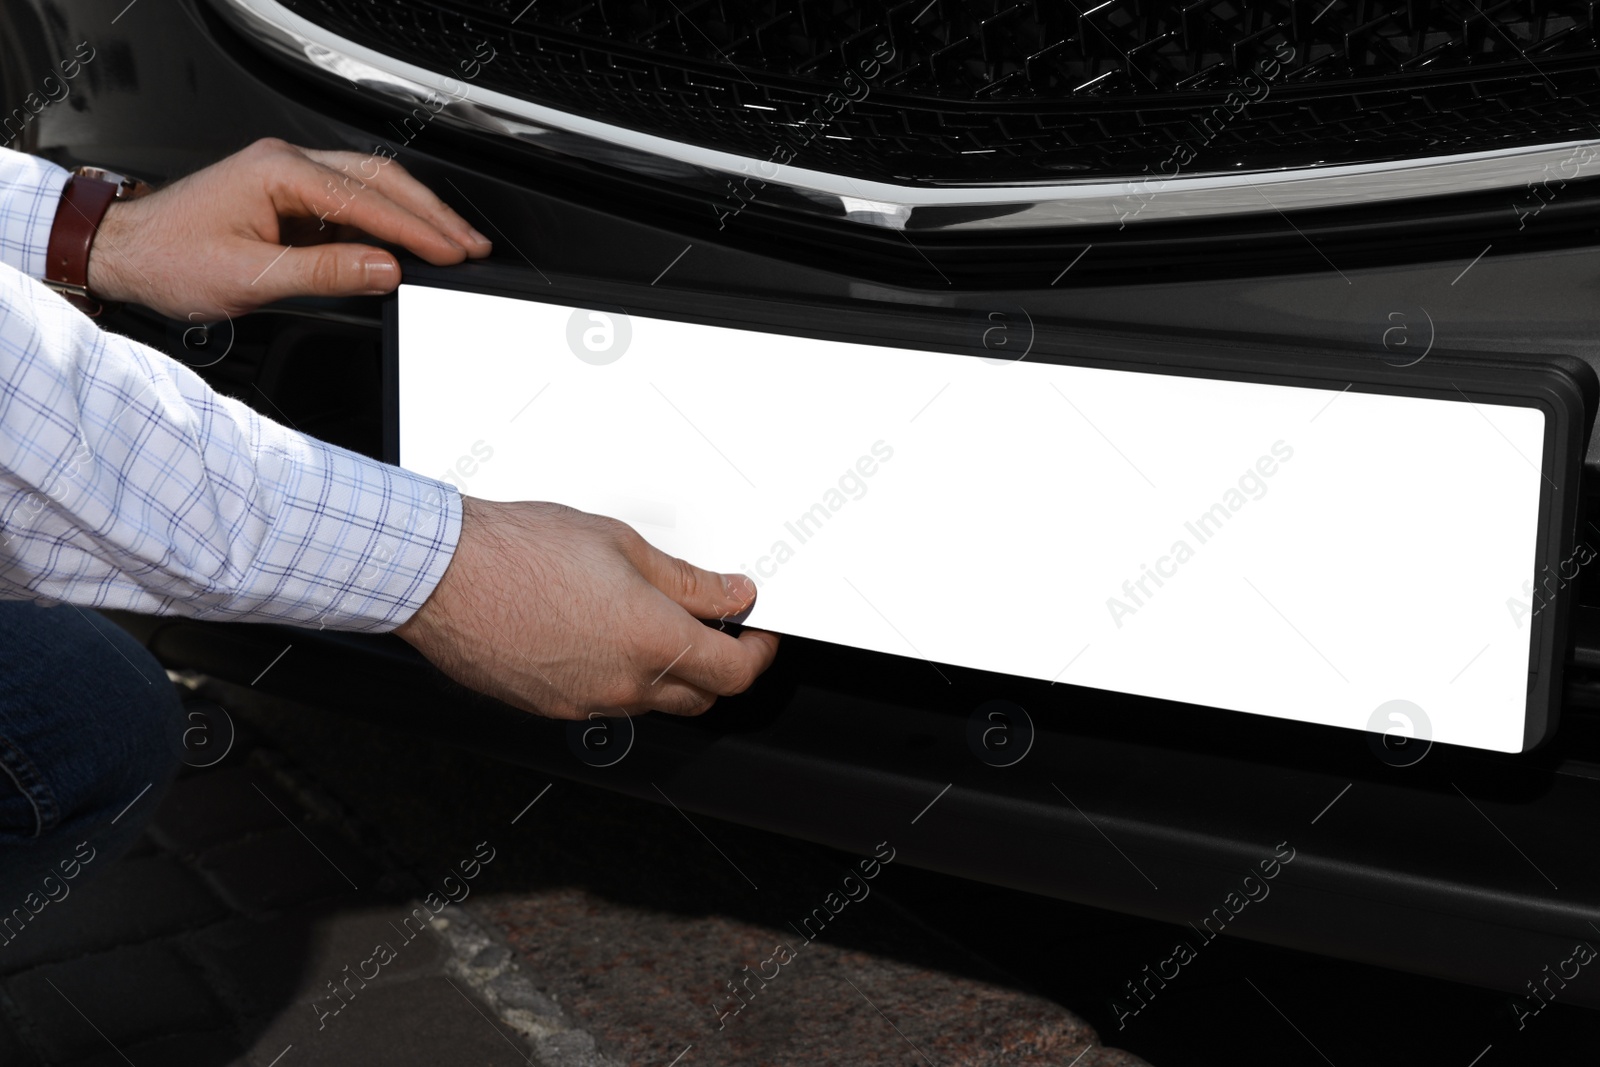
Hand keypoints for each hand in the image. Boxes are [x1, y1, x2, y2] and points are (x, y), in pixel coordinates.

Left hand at [85, 137, 491, 318]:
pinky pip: (351, 203)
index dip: (417, 231)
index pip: (368, 201)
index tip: (453, 253)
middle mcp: (287, 163)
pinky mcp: (289, 197)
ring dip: (415, 214)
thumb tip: (385, 270)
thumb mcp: (252, 276)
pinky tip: (408, 245)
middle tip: (471, 245)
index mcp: (279, 172)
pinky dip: (387, 223)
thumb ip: (326, 272)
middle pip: (381, 179)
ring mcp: (289, 177)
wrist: (126, 253)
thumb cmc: (171, 259)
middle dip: (432, 214)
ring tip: (454, 242)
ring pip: (371, 185)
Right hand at [393, 496, 780, 719]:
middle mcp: (623, 684)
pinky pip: (604, 703)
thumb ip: (688, 580)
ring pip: (651, 703)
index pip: (735, 672)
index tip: (760, 635)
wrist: (440, 575)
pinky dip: (619, 678)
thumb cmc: (517, 551)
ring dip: (668, 675)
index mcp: (653, 641)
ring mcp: (584, 703)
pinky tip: (600, 638)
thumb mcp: (622, 545)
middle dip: (718, 666)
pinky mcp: (549, 708)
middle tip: (713, 626)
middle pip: (700, 697)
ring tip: (649, 625)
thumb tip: (730, 594)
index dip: (759, 654)